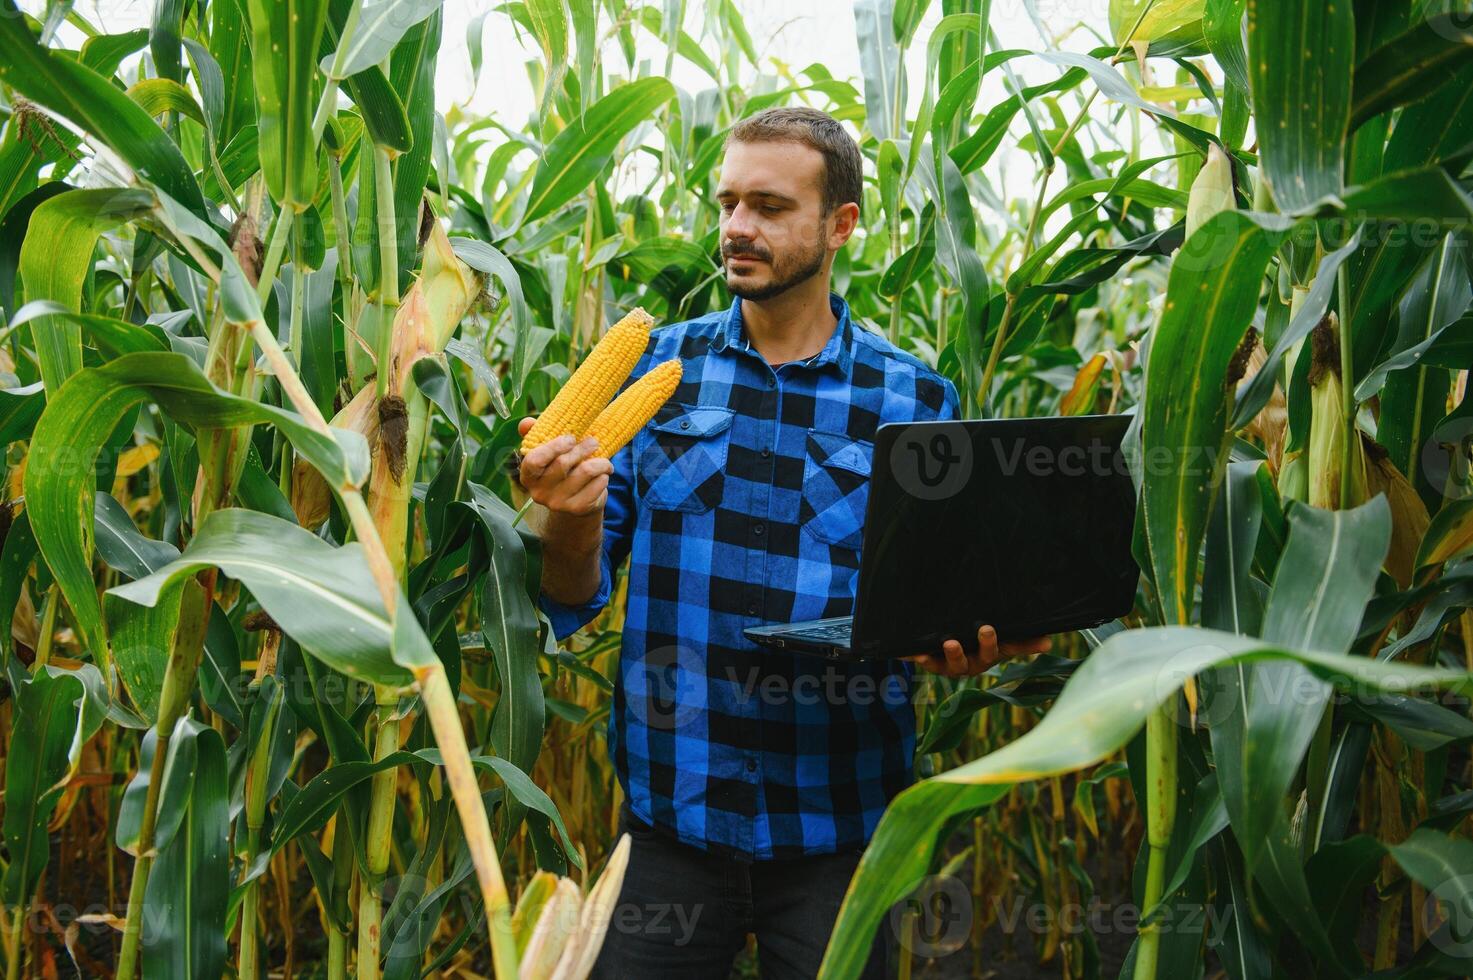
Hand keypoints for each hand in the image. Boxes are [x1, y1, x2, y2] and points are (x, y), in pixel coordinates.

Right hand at [516, 418, 612, 516]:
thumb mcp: (547, 453)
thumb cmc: (561, 471)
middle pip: (563, 463)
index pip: (535, 461)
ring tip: (604, 460)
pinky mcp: (578, 509)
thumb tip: (527, 423)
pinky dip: (604, 476)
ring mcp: (558, 503)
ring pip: (585, 471)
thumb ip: (536, 435)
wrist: (575, 503)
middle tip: (593, 442)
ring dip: (600, 462)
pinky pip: (597, 485)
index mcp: (528, 476)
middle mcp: (539, 492)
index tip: (570, 438)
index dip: (554, 447)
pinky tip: (603, 475)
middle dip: (582, 448)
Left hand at [904, 625, 1050, 677]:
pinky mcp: (929, 663)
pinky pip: (923, 661)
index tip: (1011, 633)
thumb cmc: (977, 646)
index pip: (1003, 651)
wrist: (943, 652)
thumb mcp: (1000, 643)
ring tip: (949, 642)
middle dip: (983, 646)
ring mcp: (949, 666)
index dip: (1009, 645)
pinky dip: (916, 657)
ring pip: (951, 665)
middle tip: (986, 630)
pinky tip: (912, 652)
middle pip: (979, 659)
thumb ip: (1023, 642)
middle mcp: (970, 665)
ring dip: (952, 654)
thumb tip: (1049, 641)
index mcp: (989, 657)